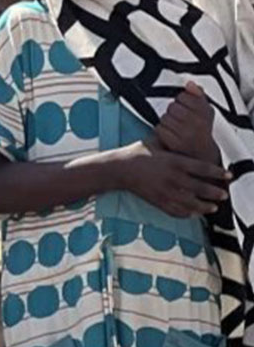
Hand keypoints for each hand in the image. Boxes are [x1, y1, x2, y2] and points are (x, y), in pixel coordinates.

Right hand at [115, 141, 229, 217]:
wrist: (118, 169)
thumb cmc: (137, 153)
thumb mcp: (155, 142)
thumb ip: (172, 140)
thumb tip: (185, 132)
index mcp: (173, 161)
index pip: (201, 167)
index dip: (217, 172)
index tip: (228, 175)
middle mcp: (171, 177)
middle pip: (200, 188)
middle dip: (215, 192)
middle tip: (224, 194)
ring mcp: (164, 191)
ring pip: (190, 203)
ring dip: (204, 207)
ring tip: (213, 207)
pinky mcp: (157, 201)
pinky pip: (176, 211)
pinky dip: (187, 214)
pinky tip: (193, 213)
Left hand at [155, 83, 219, 163]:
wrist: (202, 155)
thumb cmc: (202, 132)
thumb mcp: (206, 113)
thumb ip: (198, 96)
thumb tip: (190, 84)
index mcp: (205, 114)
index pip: (183, 96)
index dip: (182, 100)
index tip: (187, 107)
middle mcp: (196, 124)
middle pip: (172, 107)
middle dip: (174, 111)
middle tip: (180, 119)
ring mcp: (185, 134)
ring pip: (165, 117)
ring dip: (167, 121)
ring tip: (176, 127)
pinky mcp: (174, 143)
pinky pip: (159, 128)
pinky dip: (162, 130)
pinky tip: (171, 134)